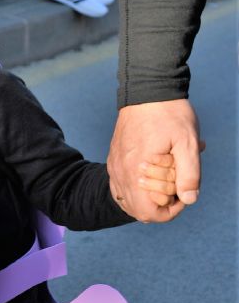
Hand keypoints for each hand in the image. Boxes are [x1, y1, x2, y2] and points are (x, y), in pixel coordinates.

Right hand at [107, 99, 202, 222]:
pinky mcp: (113, 159)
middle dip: (161, 204)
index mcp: (137, 171)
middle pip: (138, 210)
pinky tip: (153, 171)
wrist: (147, 89)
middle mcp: (121, 173)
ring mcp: (114, 167)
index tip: (184, 193)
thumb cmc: (169, 113)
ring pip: (128, 200)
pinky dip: (138, 187)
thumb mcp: (188, 142)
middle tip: (177, 183)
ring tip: (166, 176)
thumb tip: (188, 200)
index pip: (149, 213)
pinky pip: (122, 186)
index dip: (171, 210)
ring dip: (149, 196)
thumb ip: (189, 174)